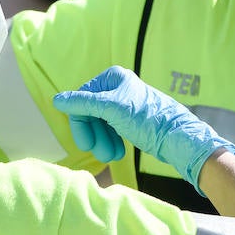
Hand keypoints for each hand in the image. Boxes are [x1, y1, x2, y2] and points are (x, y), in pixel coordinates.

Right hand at [52, 66, 234, 191]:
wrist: (178, 136)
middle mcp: (118, 87)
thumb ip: (83, 104)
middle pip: (91, 113)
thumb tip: (57, 99)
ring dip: (103, 142)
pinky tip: (117, 153)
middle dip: (94, 135)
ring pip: (101, 124)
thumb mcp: (111, 109)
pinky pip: (112, 129)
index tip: (85, 144)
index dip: (81, 124)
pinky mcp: (131, 119)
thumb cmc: (147, 119)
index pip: (82, 100)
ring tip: (111, 157)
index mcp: (113, 77)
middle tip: (100, 154)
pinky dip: (111, 141)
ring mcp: (125, 103)